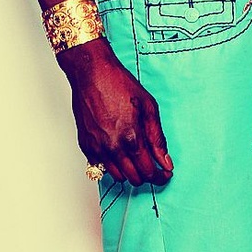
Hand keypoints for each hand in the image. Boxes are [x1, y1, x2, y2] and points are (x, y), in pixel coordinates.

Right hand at [59, 38, 172, 186]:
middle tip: (153, 165)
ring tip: (135, 157)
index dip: (160, 176)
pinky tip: (118, 151)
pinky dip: (112, 165)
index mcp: (131, 137)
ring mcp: (97, 148)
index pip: (149, 172)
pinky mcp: (86, 146)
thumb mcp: (148, 106)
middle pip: (134, 178)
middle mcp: (113, 147)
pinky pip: (101, 168)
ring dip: (129, 171)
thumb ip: (157, 137)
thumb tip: (166, 161)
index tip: (165, 173)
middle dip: (147, 175)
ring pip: (118, 177)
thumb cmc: (119, 84)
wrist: (92, 73)